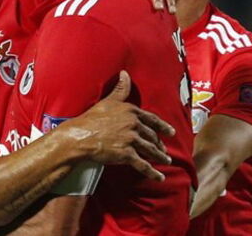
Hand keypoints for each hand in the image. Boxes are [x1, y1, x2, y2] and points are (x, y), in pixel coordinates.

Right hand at [58, 71, 174, 180]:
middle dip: (159, 144)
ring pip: (151, 150)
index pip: (152, 119)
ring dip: (160, 157)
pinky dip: (152, 172)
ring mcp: (131, 140)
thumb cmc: (92, 118)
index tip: (171, 132)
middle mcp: (134, 125)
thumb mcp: (108, 101)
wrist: (80, 136)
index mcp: (131, 112)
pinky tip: (159, 177)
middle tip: (164, 150)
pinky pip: (143, 165)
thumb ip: (120, 89)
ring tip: (165, 161)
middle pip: (151, 136)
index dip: (163, 126)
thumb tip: (125, 74)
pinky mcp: (127, 154)